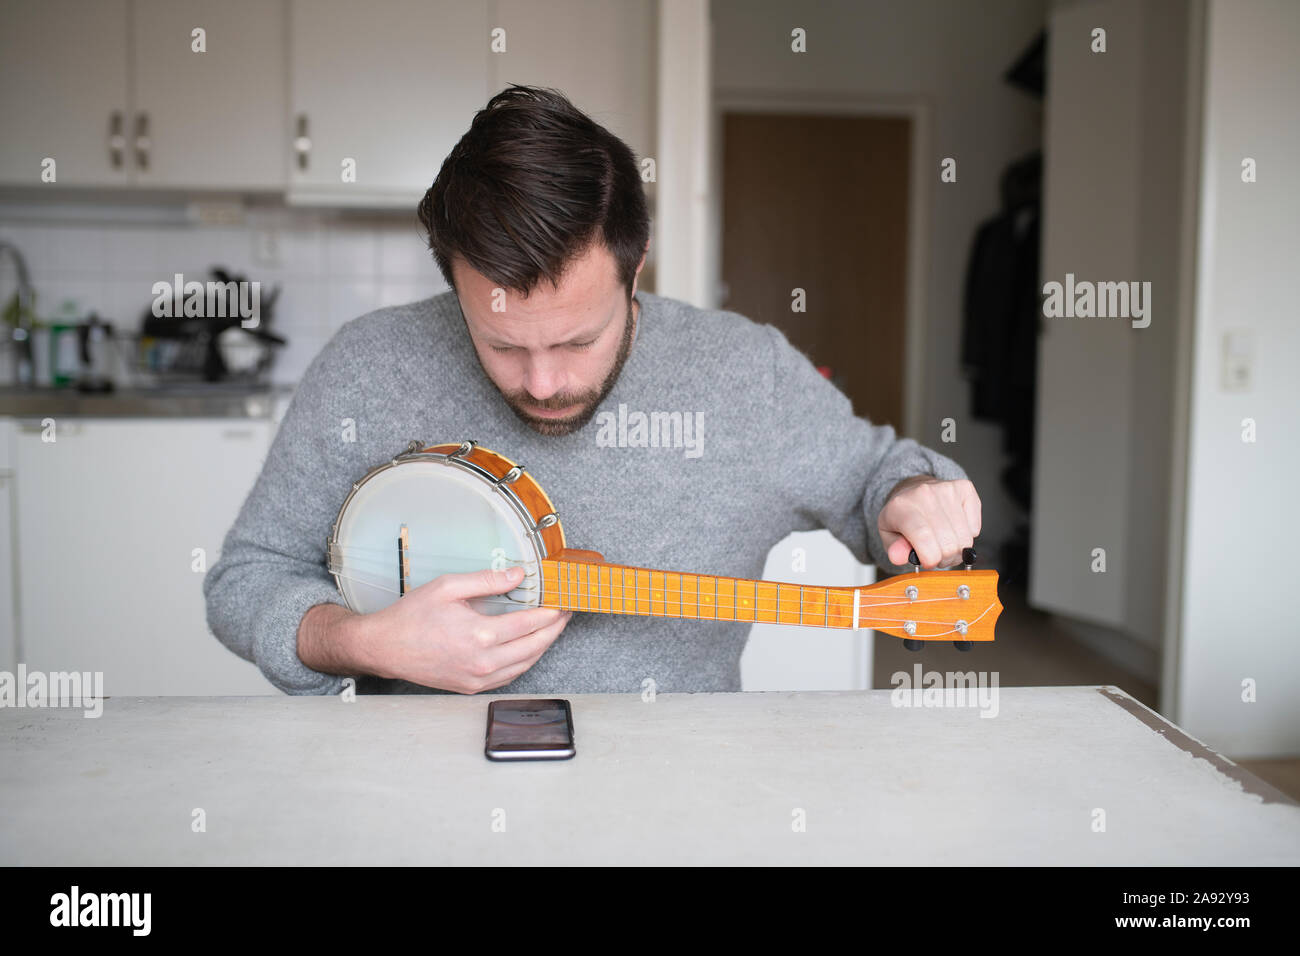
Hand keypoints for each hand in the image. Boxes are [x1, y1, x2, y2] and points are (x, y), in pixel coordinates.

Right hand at [351, 565, 570, 692]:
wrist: (385, 648)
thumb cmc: (412, 617)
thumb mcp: (448, 587)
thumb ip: (487, 580)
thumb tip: (519, 575)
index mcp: (480, 635)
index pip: (530, 623)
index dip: (552, 612)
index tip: (563, 601)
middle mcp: (483, 662)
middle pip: (535, 646)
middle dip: (555, 629)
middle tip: (566, 614)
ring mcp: (478, 679)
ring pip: (526, 664)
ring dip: (543, 646)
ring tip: (552, 628)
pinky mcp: (472, 688)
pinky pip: (509, 676)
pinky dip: (525, 661)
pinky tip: (529, 647)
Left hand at [878, 476, 981, 568]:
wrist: (912, 490)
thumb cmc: (902, 516)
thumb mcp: (888, 535)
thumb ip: (893, 549)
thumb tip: (898, 557)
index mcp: (901, 507)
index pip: (923, 536)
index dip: (930, 557)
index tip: (928, 562)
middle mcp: (925, 494)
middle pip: (948, 543)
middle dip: (943, 558)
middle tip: (935, 555)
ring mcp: (947, 489)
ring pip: (965, 539)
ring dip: (957, 551)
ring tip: (943, 545)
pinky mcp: (965, 488)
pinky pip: (975, 528)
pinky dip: (967, 536)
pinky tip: (953, 529)